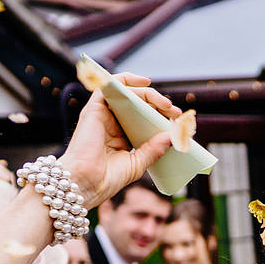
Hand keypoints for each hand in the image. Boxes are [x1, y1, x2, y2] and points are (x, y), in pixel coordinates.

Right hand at [56, 74, 176, 209]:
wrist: (87, 183)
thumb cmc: (107, 179)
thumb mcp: (138, 164)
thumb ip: (154, 149)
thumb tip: (172, 136)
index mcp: (121, 136)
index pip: (142, 117)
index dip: (160, 115)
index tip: (177, 121)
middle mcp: (111, 122)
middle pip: (136, 103)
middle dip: (158, 104)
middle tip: (175, 112)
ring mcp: (102, 114)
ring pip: (126, 93)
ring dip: (148, 93)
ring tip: (165, 103)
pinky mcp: (94, 108)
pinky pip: (109, 85)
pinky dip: (127, 79)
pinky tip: (145, 83)